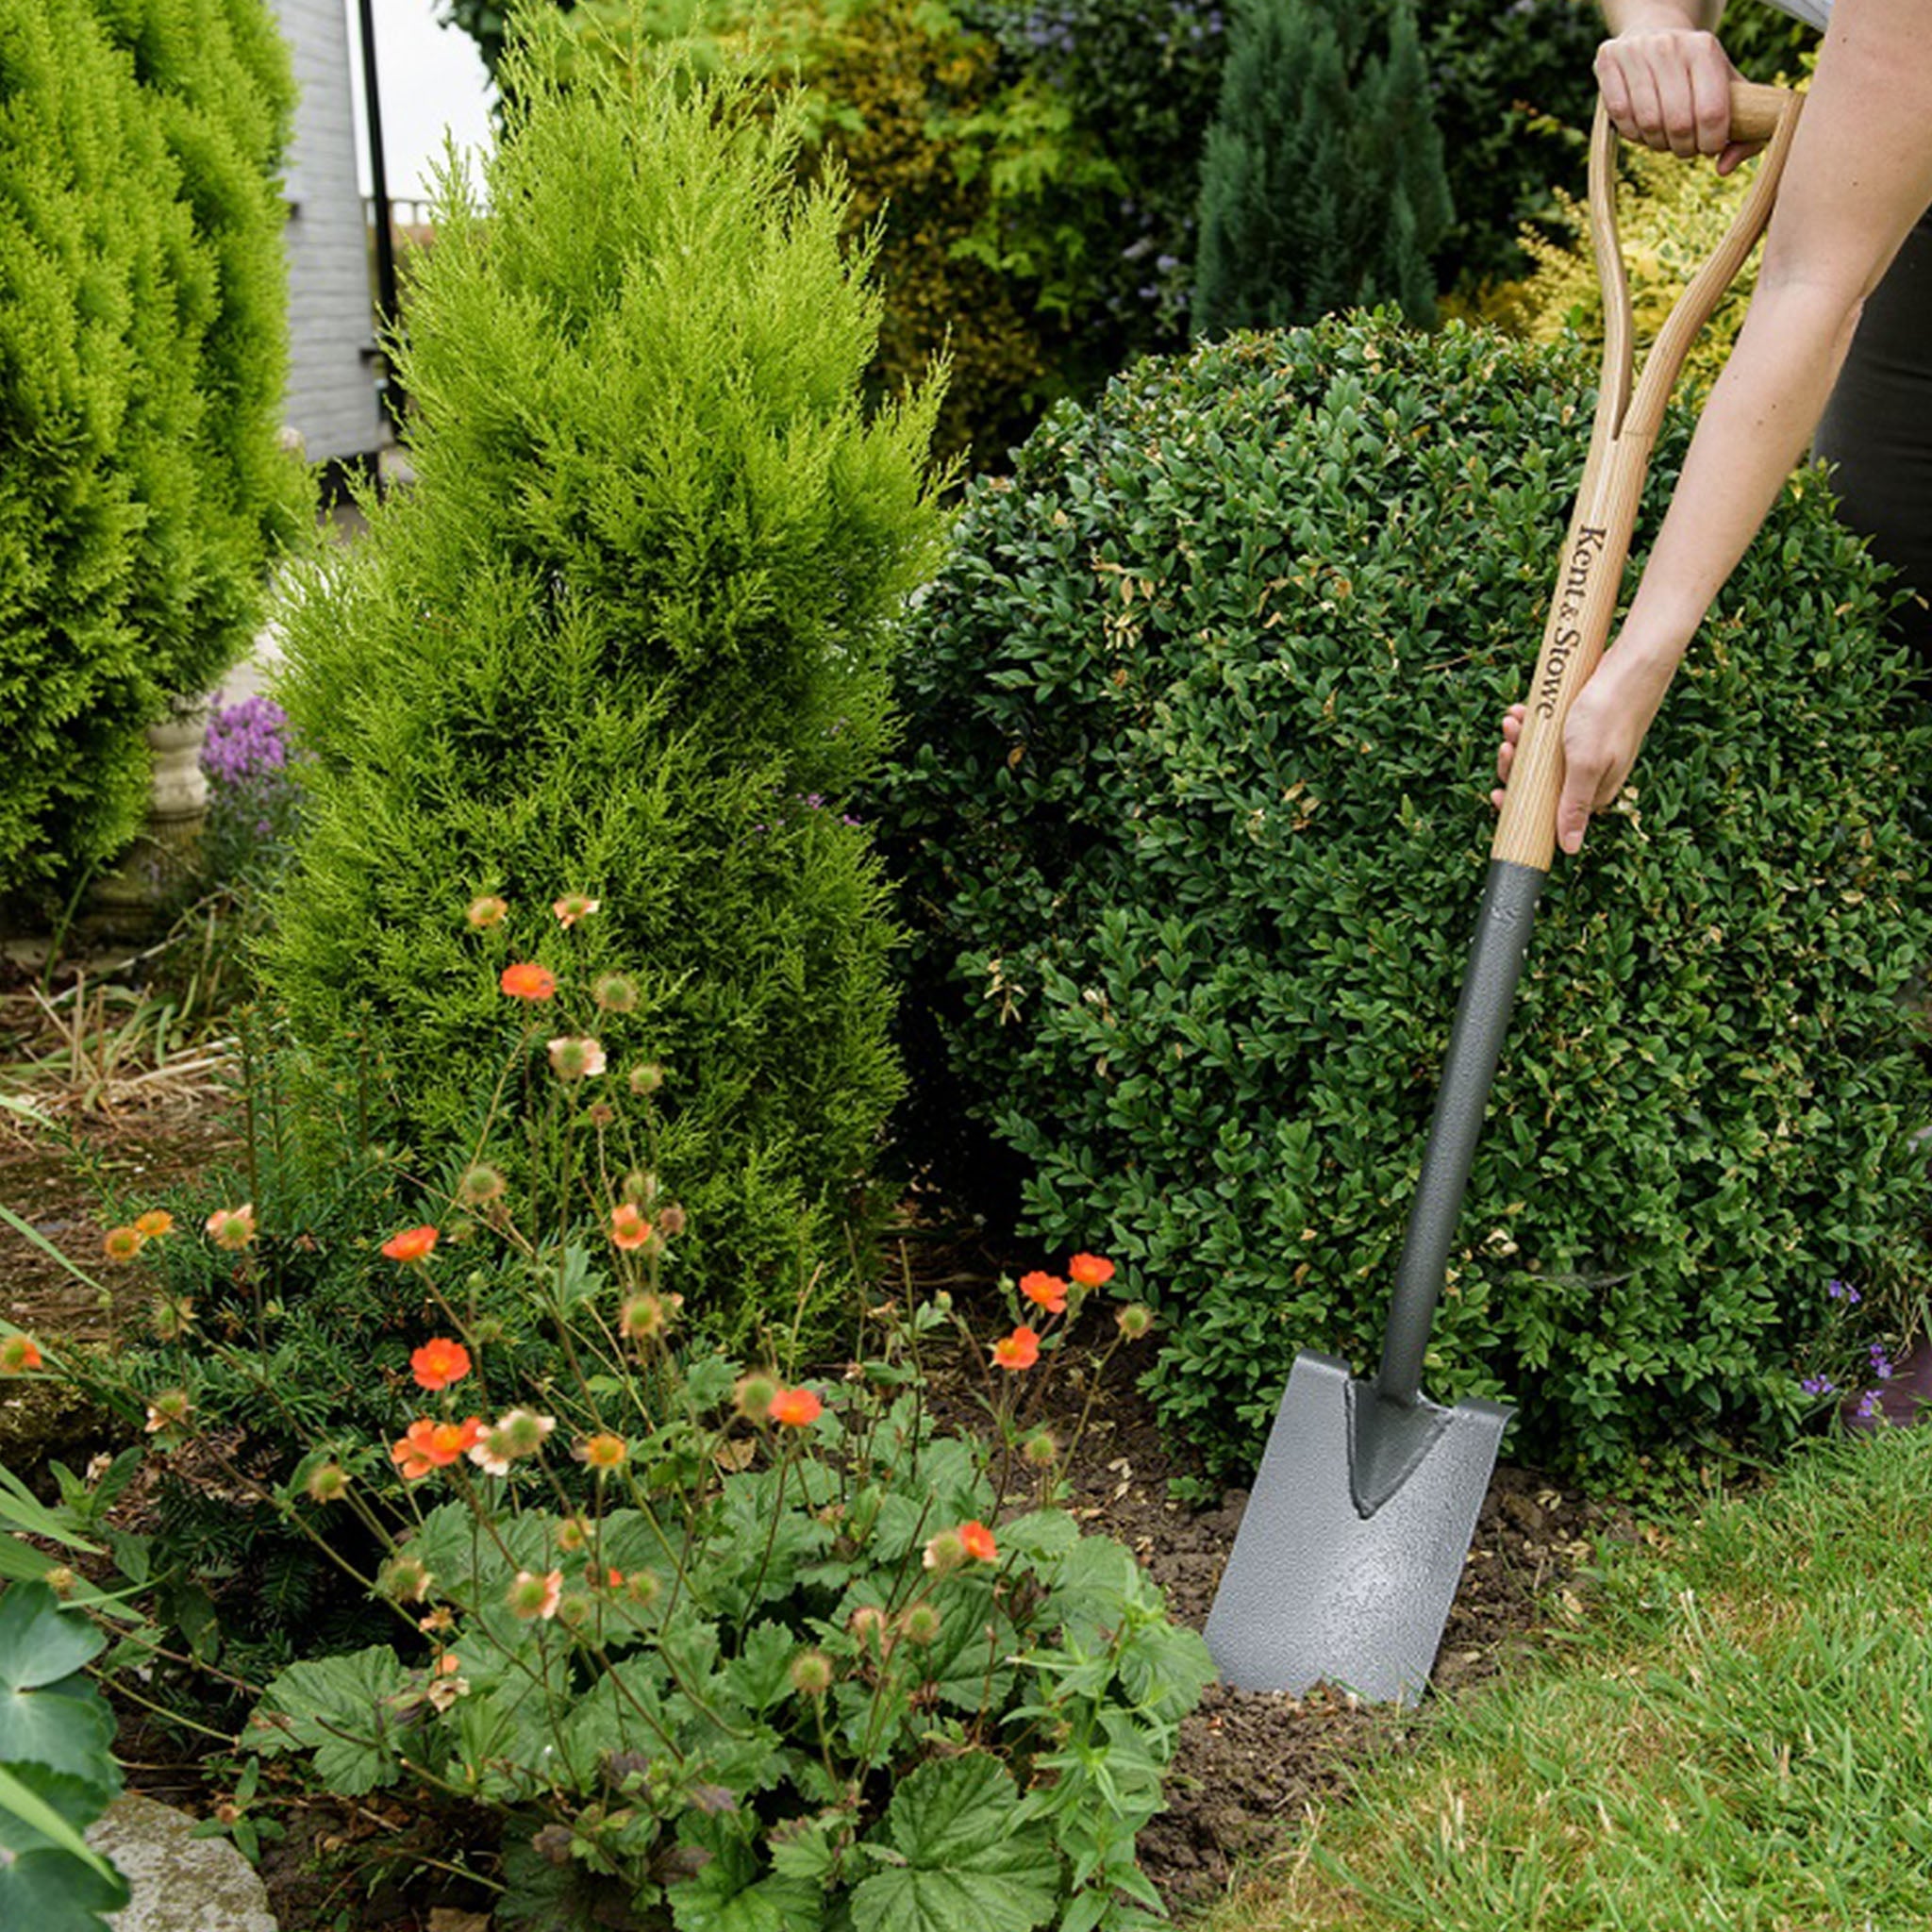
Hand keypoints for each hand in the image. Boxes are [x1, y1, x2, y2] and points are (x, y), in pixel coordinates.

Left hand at [1491, 645, 1672, 855]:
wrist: (1633, 665)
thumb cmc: (1608, 714)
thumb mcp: (1585, 765)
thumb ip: (1574, 807)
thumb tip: (1571, 850)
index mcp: (1593, 792)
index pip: (1547, 810)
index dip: (1519, 802)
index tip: (1498, 794)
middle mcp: (1589, 774)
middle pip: (1538, 781)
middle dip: (1516, 764)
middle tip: (1507, 745)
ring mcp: (1585, 749)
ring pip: (1540, 754)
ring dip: (1521, 739)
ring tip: (1513, 720)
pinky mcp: (1582, 727)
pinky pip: (1547, 732)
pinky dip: (1532, 722)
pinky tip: (1523, 710)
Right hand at [1594, 26, 1760, 173]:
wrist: (1654, 31)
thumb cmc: (1694, 72)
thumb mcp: (1727, 87)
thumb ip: (1743, 131)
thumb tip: (1723, 168)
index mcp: (1704, 48)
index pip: (1711, 112)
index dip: (1711, 143)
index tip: (1709, 147)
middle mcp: (1669, 46)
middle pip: (1678, 123)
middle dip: (1684, 147)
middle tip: (1686, 146)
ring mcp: (1636, 51)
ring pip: (1647, 123)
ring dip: (1657, 143)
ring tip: (1665, 137)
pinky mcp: (1608, 61)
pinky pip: (1619, 115)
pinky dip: (1632, 132)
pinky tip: (1642, 127)